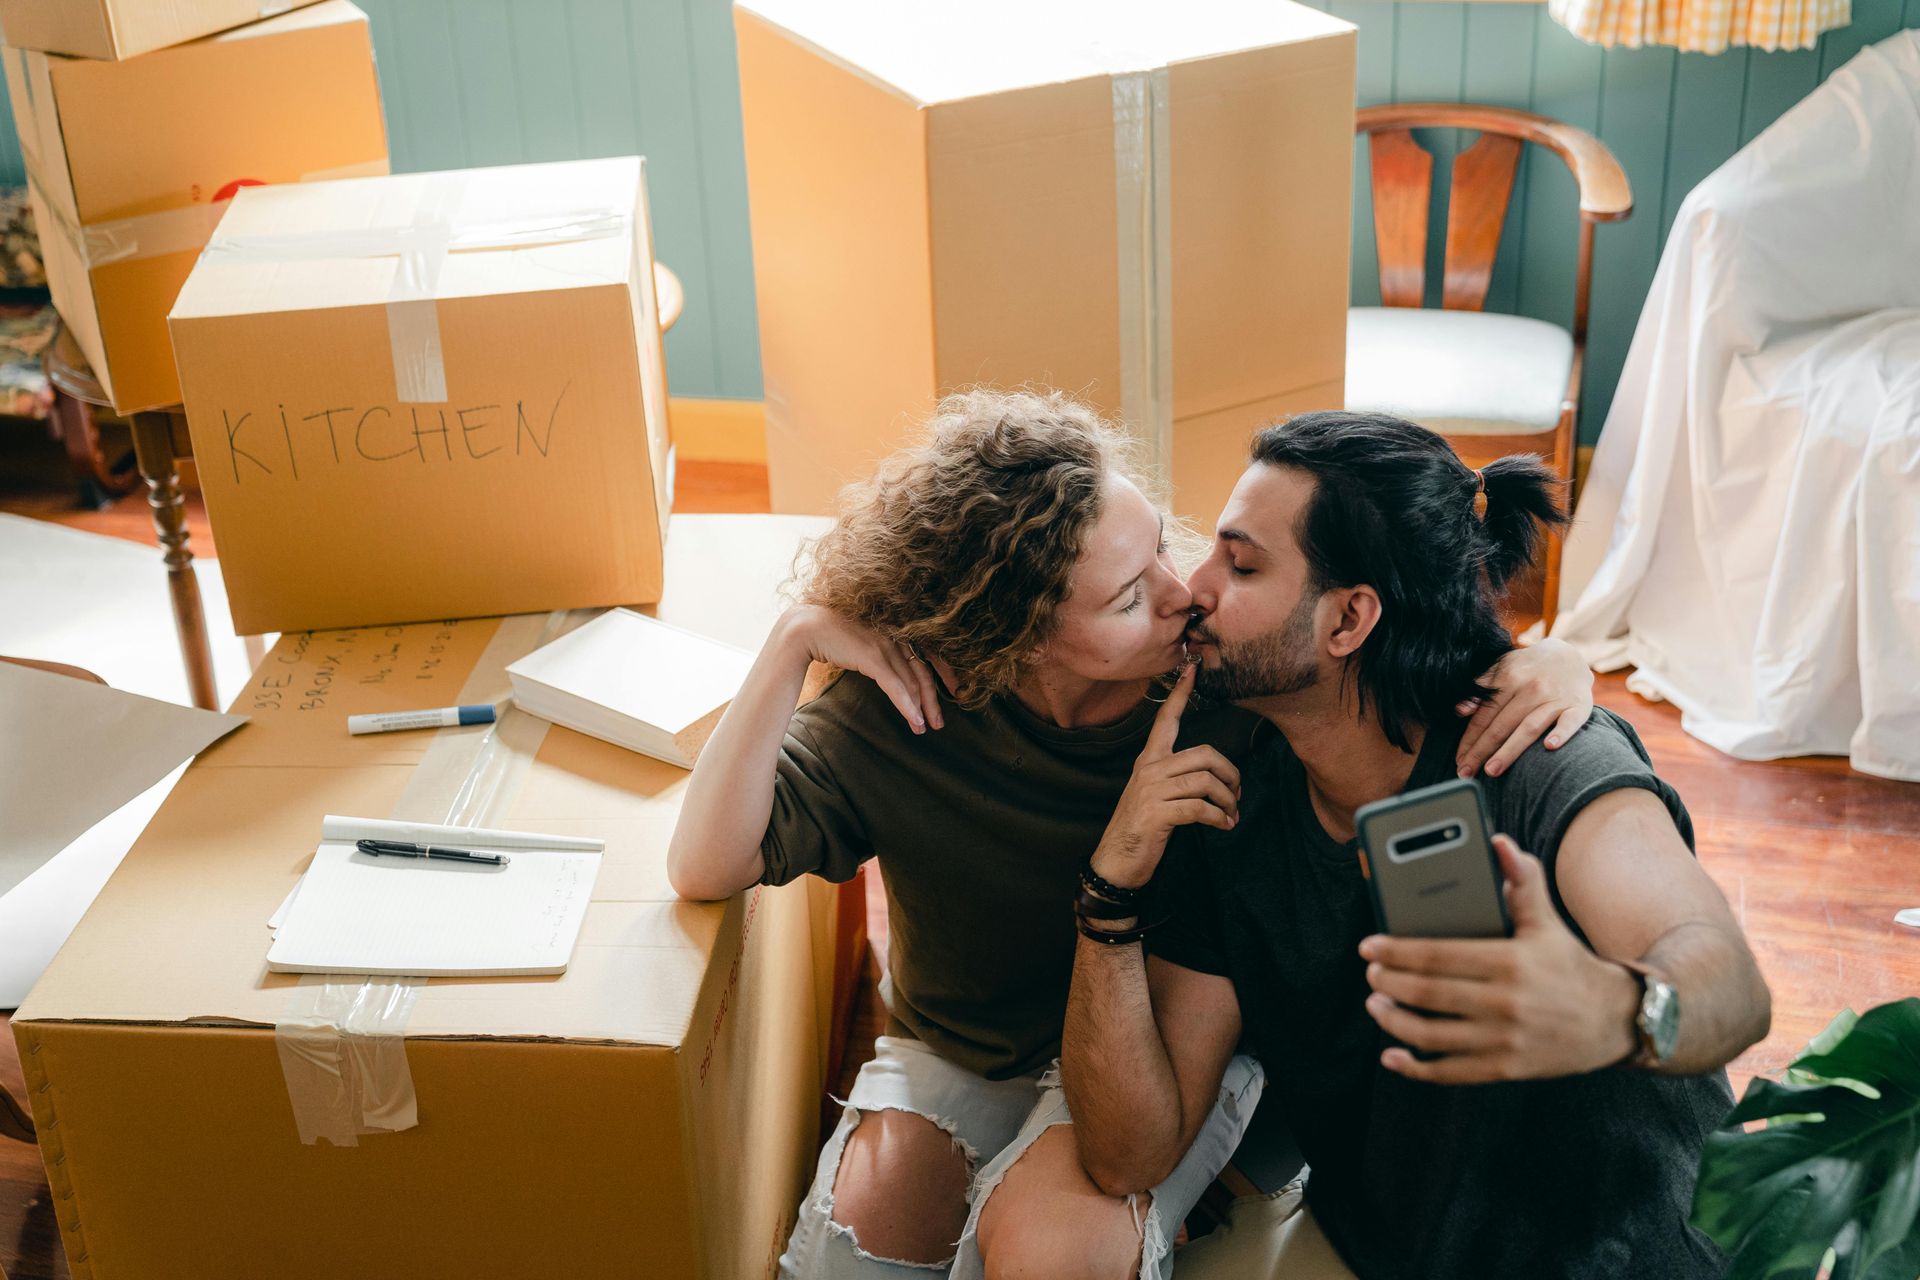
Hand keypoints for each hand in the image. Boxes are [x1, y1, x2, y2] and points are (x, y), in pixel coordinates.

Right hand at [776, 605, 943, 734]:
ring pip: (912, 681)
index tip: (955, 690)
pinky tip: (914, 720)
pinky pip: (896, 685)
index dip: (945, 671)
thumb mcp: (863, 645)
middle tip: (940, 722)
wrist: (806, 628)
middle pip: (924, 671)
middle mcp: (895, 636)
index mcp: (896, 631)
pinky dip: (907, 705)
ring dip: (922, 707)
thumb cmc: (832, 637)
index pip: (929, 652)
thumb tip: (890, 674)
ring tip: (926, 727)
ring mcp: (885, 645)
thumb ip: (879, 655)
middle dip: (934, 699)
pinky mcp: (872, 656)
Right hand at [1089, 665, 1239, 890]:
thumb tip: (1215, 777)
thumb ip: (1177, 779)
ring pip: (1205, 781)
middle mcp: (1149, 769)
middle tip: (1237, 793)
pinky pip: (1199, 808)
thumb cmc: (1141, 829)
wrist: (1116, 862)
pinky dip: (1218, 818)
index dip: (1180, 695)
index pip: (1166, 720)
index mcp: (1148, 760)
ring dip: (1227, 801)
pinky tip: (1223, 826)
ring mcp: (1151, 790)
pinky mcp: (1156, 813)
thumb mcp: (1155, 795)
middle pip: (1203, 754)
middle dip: (1229, 774)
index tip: (1192, 670)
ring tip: (1231, 815)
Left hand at [1358, 835, 1639, 1083]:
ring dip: (1392, 1021)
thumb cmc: (1568, 964)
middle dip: (1388, 983)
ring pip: (1430, 1034)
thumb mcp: (1546, 921)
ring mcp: (1503, 1040)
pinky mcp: (1505, 1069)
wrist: (1613, 1021)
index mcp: (1509, 962)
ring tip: (1376, 1005)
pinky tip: (1393, 1055)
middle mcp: (1505, 1003)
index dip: (1396, 952)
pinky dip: (1415, 1067)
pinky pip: (1449, 1072)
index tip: (1369, 947)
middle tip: (1370, 974)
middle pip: (1427, 993)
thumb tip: (1498, 842)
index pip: (1437, 956)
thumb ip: (1521, 880)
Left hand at [1455, 638, 1594, 777]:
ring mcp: (1555, 697)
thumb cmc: (1527, 670)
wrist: (1568, 656)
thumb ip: (1481, 688)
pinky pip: (1570, 722)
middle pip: (1502, 725)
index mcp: (1509, 678)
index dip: (1469, 738)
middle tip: (1466, 772)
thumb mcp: (1502, 669)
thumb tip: (1459, 710)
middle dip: (1481, 751)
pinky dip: (1561, 733)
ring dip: (1510, 750)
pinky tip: (1549, 747)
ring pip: (1529, 727)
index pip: (1484, 715)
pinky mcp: (1578, 706)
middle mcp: (1531, 688)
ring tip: (1492, 771)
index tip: (1458, 759)